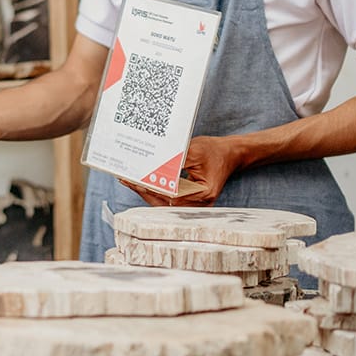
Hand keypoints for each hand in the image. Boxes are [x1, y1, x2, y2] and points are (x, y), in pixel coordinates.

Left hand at [121, 135, 239, 206]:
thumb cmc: (214, 151)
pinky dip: (155, 192)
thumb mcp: (193, 150)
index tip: (134, 180)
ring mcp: (195, 205)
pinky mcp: (190, 201)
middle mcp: (200, 204)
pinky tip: (142, 183)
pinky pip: (168, 200)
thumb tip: (151, 167)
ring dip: (147, 192)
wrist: (229, 154)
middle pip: (165, 202)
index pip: (170, 194)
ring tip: (130, 181)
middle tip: (126, 179)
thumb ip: (173, 160)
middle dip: (144, 190)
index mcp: (203, 193)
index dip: (151, 188)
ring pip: (164, 203)